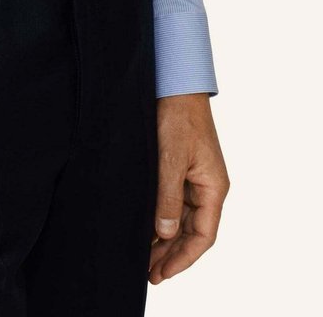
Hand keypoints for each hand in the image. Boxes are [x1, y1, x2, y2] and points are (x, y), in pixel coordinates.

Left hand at [149, 92, 229, 283]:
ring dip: (165, 239)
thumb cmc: (178, 116)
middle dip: (172, 254)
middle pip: (192, 232)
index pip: (203, 235)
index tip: (163, 273)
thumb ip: (168, 196)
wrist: (175, 84)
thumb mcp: (170, 157)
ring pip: (182, 220)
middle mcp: (207, 187)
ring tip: (143, 257)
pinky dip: (161, 218)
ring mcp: (194, 179)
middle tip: (148, 272)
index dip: (184, 258)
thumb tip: (166, 231)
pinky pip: (174, 203)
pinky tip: (145, 228)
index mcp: (214, 187)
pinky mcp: (181, 169)